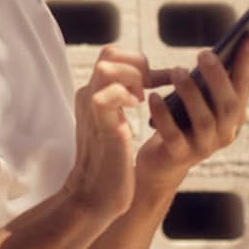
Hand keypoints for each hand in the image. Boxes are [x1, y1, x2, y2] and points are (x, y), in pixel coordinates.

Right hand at [64, 45, 172, 220]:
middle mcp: (89, 95)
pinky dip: (126, 96)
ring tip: (141, 99)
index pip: (113, 55)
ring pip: (107, 66)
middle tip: (149, 88)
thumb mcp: (116, 123)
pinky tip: (137, 111)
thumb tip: (148, 84)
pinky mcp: (100, 124)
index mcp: (93, 93)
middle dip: (137, 64)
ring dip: (133, 78)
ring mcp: (92, 108)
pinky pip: (107, 95)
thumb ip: (123, 101)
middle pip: (109, 53)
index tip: (159, 81)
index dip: (139, 62)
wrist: (96, 195)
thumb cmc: (112, 163)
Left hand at [138, 36, 248, 189]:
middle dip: (218, 77)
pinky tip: (154, 97)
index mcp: (234, 117)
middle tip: (204, 54)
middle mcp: (225, 133)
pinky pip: (173, 134)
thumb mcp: (204, 99)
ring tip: (178, 71)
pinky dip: (164, 114)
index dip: (246, 64)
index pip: (244, 87)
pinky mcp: (179, 155)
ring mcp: (203, 147)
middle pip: (228, 105)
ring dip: (191, 93)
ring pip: (203, 120)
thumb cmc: (183, 122)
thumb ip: (222, 77)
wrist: (162, 163)